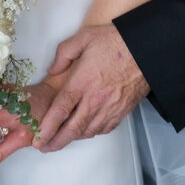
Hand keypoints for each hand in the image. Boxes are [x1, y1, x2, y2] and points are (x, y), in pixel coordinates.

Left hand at [36, 24, 148, 152]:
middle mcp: (94, 100)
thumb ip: (64, 53)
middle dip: (55, 142)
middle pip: (71, 129)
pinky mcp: (121, 112)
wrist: (146, 50)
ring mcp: (109, 108)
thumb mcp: (84, 37)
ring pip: (86, 132)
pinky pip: (102, 129)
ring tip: (60, 139)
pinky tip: (85, 130)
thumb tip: (52, 70)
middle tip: (44, 147)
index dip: (47, 127)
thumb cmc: (115, 41)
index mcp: (82, 81)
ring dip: (72, 138)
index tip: (37, 137)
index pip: (60, 111)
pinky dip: (91, 133)